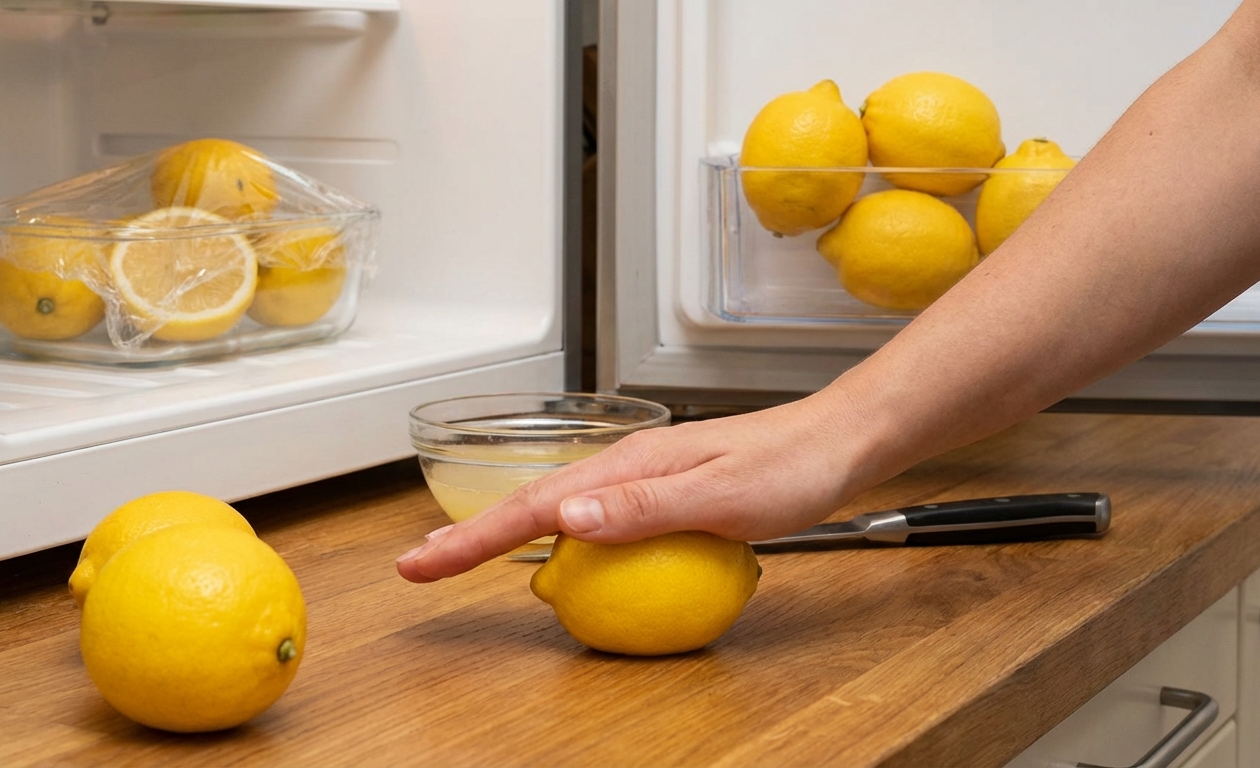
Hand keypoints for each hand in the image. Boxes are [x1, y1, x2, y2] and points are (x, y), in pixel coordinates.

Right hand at [395, 393, 874, 581]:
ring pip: (560, 512)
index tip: (424, 560)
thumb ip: (645, 508)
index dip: (474, 537)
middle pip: (533, 505)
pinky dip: (560, 542)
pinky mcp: (663, 496)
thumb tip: (567, 520)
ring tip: (464, 561)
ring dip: (507, 536)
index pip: (537, 506)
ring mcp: (643, 480)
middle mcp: (627, 467)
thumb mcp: (722, 495)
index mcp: (630, 464)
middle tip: (420, 565)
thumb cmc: (791, 466)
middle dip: (471, 535)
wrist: (839, 442)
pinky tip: (564, 563)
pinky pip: (599, 524)